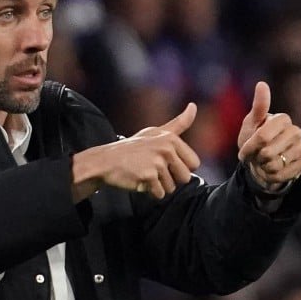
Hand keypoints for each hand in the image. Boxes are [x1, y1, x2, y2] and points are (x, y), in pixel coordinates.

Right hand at [72, 103, 201, 200]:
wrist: (106, 160)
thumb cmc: (133, 148)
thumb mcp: (156, 132)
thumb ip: (179, 123)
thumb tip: (193, 106)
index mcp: (171, 138)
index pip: (194, 163)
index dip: (180, 167)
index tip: (165, 162)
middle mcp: (166, 148)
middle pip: (185, 177)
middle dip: (171, 179)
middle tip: (154, 170)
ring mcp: (157, 162)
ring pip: (171, 187)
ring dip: (159, 186)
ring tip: (145, 174)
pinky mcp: (148, 175)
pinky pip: (159, 194)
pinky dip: (150, 192)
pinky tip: (140, 180)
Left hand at [236, 81, 300, 187]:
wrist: (262, 162)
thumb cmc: (254, 140)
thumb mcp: (251, 124)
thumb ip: (258, 107)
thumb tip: (262, 84)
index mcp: (283, 119)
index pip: (262, 137)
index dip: (249, 147)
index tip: (244, 150)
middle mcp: (296, 131)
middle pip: (268, 152)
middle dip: (257, 158)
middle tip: (256, 156)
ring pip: (275, 165)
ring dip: (264, 168)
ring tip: (264, 163)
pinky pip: (283, 175)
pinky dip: (272, 176)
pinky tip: (272, 171)